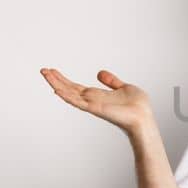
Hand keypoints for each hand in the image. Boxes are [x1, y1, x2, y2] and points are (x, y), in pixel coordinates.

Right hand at [40, 67, 154, 132]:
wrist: (144, 117)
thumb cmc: (138, 107)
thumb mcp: (124, 87)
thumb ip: (112, 81)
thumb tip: (100, 73)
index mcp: (97, 96)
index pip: (75, 87)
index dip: (63, 79)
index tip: (52, 70)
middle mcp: (92, 100)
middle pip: (69, 89)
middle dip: (56, 80)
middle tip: (43, 70)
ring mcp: (92, 105)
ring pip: (69, 94)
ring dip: (56, 84)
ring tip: (45, 75)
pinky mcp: (95, 109)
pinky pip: (78, 102)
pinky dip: (67, 96)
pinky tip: (56, 90)